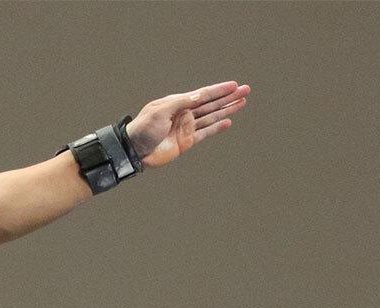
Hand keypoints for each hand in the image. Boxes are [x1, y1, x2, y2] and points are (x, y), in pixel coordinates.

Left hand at [125, 82, 249, 169]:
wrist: (134, 150)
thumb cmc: (143, 128)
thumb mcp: (160, 111)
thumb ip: (181, 103)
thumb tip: (200, 96)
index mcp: (178, 102)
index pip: (203, 94)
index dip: (219, 90)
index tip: (234, 85)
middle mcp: (185, 113)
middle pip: (211, 104)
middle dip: (228, 97)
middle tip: (246, 90)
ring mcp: (186, 127)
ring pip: (212, 117)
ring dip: (227, 110)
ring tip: (242, 103)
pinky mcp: (186, 142)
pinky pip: (205, 133)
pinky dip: (216, 128)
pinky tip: (228, 121)